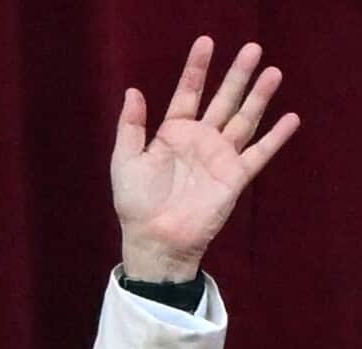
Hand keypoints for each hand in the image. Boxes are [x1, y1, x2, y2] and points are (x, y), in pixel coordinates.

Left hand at [112, 36, 299, 281]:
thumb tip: (132, 90)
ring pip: (244, 120)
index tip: (206, 43)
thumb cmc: (136, 202)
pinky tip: (290, 118)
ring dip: (259, 97)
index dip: (196, 69)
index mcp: (172, 133)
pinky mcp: (235, 177)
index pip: (188, 93)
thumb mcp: (125, 160)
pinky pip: (259, 153)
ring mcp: (219, 157)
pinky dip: (275, 137)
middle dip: (237, 75)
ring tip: (273, 72)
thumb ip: (131, 126)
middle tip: (252, 48)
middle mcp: (200, 140)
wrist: (155, 238)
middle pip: (223, 100)